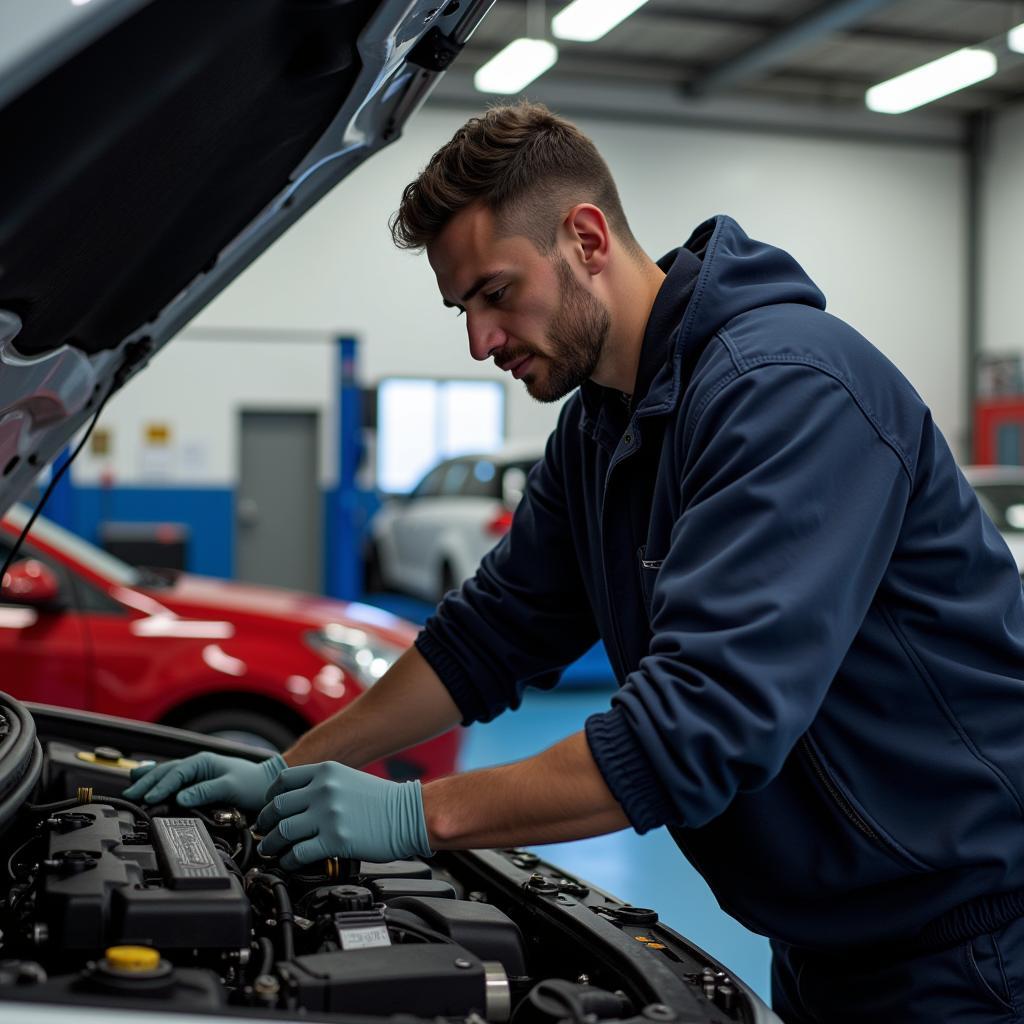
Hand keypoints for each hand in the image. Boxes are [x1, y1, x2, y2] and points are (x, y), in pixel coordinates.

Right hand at [123, 752, 286, 811]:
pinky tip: (149, 783)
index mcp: (203, 762)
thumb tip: (181, 797)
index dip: (161, 786)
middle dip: (147, 782)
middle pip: (166, 772)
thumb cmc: (253, 784)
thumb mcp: (231, 787)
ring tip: (132, 787)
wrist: (267, 785)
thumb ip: (206, 791)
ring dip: (149, 781)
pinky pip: (174, 781)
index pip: (176, 774)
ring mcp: (197, 774)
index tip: (148, 798)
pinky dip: (159, 782)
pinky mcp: (198, 784)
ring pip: (167, 775)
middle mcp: (197, 766)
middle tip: (130, 794)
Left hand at [255, 762, 431, 869]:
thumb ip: (322, 785)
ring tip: (271, 850)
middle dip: (264, 823)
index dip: (268, 797)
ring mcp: (329, 815)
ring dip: (272, 844)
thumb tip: (296, 800)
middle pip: (278, 807)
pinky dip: (288, 860)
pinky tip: (290, 862)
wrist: (408, 814)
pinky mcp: (336, 840)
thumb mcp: (348, 779)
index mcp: (326, 772)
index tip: (267, 808)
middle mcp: (324, 790)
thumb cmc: (382, 800)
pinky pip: (299, 853)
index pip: (282, 780)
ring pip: (283, 831)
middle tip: (264, 832)